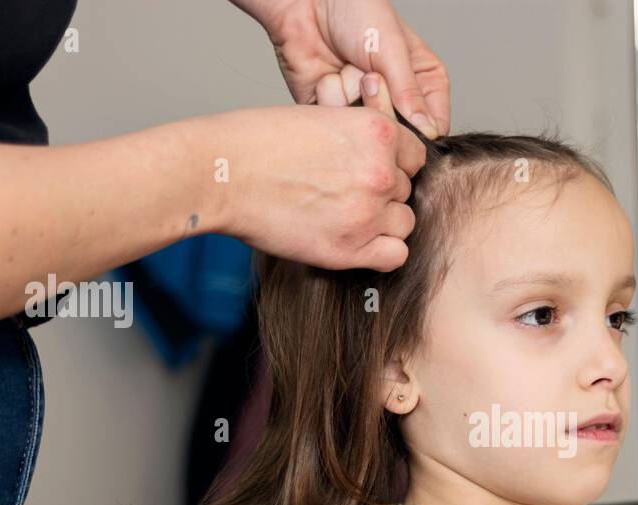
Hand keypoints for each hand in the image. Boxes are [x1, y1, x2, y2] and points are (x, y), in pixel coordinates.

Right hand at [200, 91, 423, 270]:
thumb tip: (386, 155)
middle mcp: (380, 172)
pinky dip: (381, 251)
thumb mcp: (322, 116)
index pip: (413, 155)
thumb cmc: (260, 142)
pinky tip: (356, 240)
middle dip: (381, 192)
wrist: (224, 174)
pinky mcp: (350, 249)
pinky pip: (395, 255)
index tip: (369, 169)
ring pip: (404, 222)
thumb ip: (360, 136)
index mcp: (376, 132)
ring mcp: (368, 213)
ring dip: (382, 221)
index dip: (392, 163)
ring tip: (345, 215)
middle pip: (405, 189)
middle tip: (344, 192)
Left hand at [230, 0, 449, 138]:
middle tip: (369, 73)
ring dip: (353, 97)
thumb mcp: (392, 48)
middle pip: (399, 136)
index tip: (406, 117)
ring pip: (367, 132)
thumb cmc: (354, 10)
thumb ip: (410, 92)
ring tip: (346, 67)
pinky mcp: (336, 114)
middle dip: (381, 104)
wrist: (305, 2)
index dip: (421, 130)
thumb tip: (427, 131)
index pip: (434, 125)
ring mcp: (365, 108)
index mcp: (423, 81)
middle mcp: (396, 100)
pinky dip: (330, 99)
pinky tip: (327, 76)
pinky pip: (339, 127)